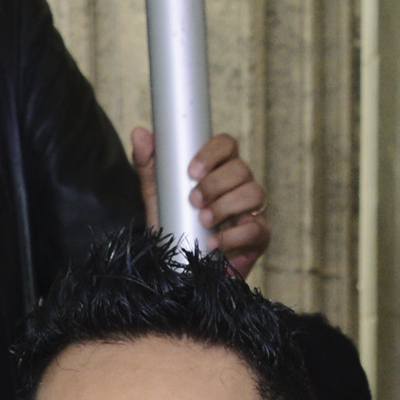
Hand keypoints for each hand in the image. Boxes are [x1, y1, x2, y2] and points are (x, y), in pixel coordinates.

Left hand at [131, 128, 270, 276]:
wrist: (181, 266)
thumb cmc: (174, 224)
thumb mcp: (157, 194)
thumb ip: (148, 163)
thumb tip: (139, 133)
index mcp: (220, 167)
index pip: (227, 145)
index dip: (212, 153)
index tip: (191, 171)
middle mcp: (240, 184)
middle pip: (240, 169)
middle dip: (215, 184)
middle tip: (193, 201)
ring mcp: (253, 209)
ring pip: (253, 193)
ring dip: (226, 205)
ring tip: (203, 220)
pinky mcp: (259, 236)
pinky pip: (256, 228)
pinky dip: (234, 235)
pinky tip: (214, 242)